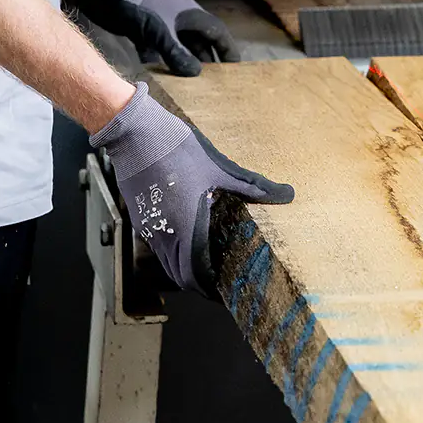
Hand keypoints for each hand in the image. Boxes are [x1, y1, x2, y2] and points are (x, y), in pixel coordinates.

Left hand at [61, 0, 239, 75]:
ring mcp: (159, 23)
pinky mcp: (141, 28)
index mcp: (189, 13)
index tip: (236, 70)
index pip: (216, 33)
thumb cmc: (136, 1)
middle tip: (213, 86)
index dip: (227, 50)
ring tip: (188, 87)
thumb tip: (196, 74)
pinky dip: (158, 61)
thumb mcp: (158, 30)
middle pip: (198, 42)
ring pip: (177, 47)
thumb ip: (177, 53)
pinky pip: (155, 49)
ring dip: (181, 64)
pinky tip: (158, 77)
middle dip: (206, 62)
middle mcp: (178, 18)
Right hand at [90, 83, 294, 294]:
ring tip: (206, 255)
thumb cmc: (176, 148)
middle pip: (179, 275)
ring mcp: (148, 227)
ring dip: (184, 265)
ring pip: (166, 261)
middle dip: (199, 282)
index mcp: (185, 228)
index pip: (193, 277)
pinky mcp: (140, 215)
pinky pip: (157, 243)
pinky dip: (172, 248)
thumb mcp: (219, 167)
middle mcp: (163, 235)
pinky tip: (187, 229)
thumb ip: (252, 186)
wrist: (134, 131)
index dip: (209, 290)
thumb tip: (288, 194)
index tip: (224, 291)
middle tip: (219, 277)